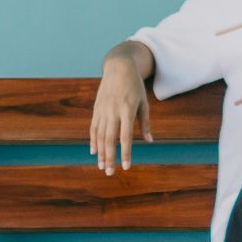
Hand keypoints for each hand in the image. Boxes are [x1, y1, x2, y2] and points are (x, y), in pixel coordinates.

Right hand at [89, 58, 153, 174]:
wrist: (118, 67)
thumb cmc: (135, 86)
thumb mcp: (143, 103)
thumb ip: (145, 123)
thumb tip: (149, 141)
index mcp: (127, 110)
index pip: (125, 137)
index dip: (125, 153)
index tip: (126, 167)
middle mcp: (113, 111)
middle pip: (109, 139)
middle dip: (109, 158)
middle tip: (109, 173)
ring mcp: (103, 110)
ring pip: (99, 135)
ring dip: (100, 152)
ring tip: (101, 166)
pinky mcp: (96, 108)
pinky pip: (93, 127)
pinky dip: (93, 140)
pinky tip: (94, 152)